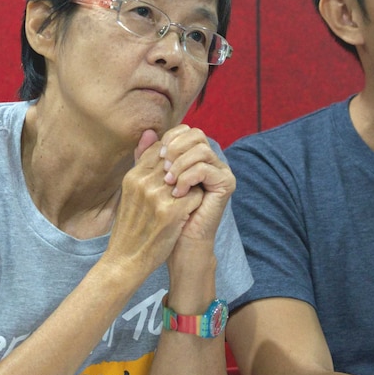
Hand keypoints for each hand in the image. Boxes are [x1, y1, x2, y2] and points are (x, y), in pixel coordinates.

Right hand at [104, 128, 204, 277]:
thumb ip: (141, 162)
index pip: (160, 149)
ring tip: (186, 199)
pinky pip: (194, 196)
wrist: (126, 260)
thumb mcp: (129, 191)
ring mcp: (158, 197)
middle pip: (176, 161)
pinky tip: (189, 212)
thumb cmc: (131, 226)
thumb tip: (151, 132)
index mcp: (133, 176)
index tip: (178, 169)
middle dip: (185, 171)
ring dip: (191, 186)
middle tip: (187, 184)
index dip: (174, 158)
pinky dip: (195, 202)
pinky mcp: (172, 213)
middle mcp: (144, 183)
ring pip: (188, 176)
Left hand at [157, 124, 234, 244]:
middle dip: (176, 147)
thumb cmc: (163, 214)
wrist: (178, 243)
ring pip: (201, 150)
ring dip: (180, 164)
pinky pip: (205, 168)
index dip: (170, 138)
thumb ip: (148, 157)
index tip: (157, 156)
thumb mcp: (151, 180)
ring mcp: (220, 171)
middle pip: (197, 134)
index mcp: (194, 156)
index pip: (186, 131)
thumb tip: (148, 132)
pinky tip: (177, 193)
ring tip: (168, 182)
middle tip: (163, 166)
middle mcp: (210, 160)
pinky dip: (187, 178)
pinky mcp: (226, 183)